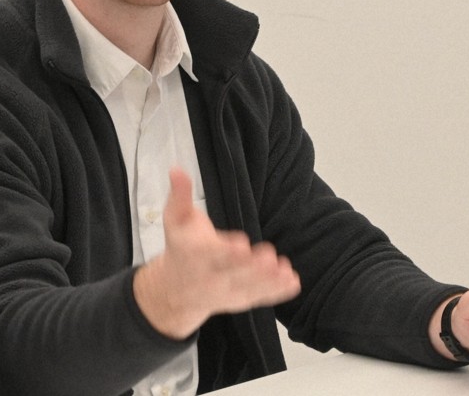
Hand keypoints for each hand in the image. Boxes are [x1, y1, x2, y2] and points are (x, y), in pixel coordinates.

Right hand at [133, 168, 300, 339]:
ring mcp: (227, 292)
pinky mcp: (241, 300)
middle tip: (270, 256)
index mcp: (194, 255)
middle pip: (232, 273)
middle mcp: (210, 277)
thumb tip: (177, 168)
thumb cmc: (180, 246)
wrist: (175, 290)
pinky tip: (293, 282)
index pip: (210, 254)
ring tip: (286, 270)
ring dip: (268, 281)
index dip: (225, 250)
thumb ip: (180, 195)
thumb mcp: (175, 219)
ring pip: (249, 288)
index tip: (241, 243)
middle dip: (251, 267)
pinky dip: (277, 292)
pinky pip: (260, 297)